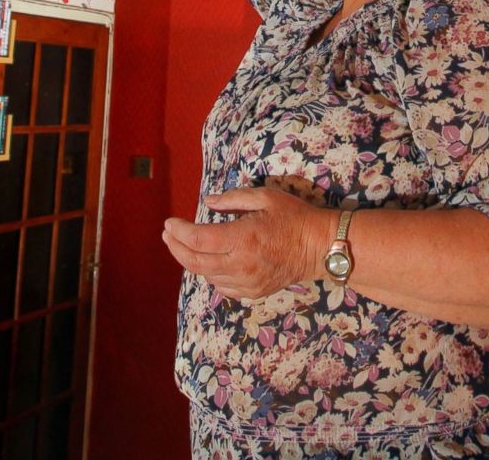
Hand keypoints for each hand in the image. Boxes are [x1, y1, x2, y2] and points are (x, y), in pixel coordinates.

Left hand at [163, 186, 334, 300]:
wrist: (320, 247)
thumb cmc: (295, 217)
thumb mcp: (266, 197)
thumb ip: (233, 198)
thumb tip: (207, 203)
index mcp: (242, 238)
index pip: (197, 239)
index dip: (178, 231)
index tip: (169, 222)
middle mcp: (240, 265)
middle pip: (194, 261)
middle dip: (175, 247)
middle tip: (168, 234)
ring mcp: (246, 282)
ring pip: (205, 275)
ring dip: (191, 260)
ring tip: (186, 245)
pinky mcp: (252, 292)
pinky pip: (221, 286)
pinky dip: (209, 274)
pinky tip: (209, 262)